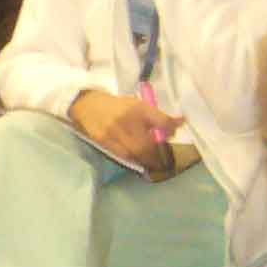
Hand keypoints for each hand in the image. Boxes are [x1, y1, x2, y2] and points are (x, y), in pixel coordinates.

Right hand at [70, 88, 184, 171]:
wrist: (88, 105)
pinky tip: (137, 159)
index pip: (161, 121)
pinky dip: (134, 159)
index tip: (177, 130)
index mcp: (138, 108)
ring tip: (151, 160)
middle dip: (157, 153)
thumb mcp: (138, 105)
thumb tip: (178, 124)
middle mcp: (126, 120)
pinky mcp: (104, 142)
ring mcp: (113, 132)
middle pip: (147, 144)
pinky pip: (124, 156)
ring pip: (136, 153)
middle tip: (162, 158)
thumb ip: (157, 116)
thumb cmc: (117, 106)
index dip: (172, 128)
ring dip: (146, 159)